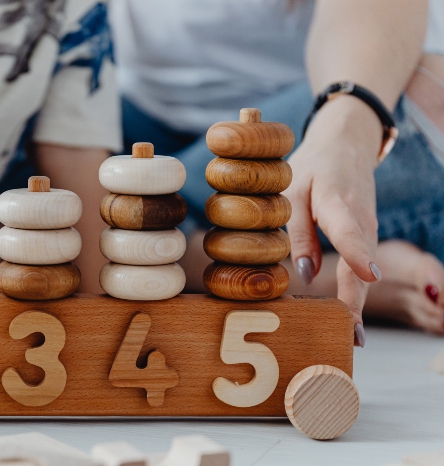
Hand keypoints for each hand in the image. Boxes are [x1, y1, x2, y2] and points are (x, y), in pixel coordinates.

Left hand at [284, 96, 383, 345]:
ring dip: (357, 303)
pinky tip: (348, 317)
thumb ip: (296, 231)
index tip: (368, 276)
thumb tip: (303, 275)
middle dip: (356, 301)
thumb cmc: (312, 167)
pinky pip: (362, 268)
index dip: (357, 254)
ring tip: (351, 337)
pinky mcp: (367, 236)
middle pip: (361, 264)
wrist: (346, 144)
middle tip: (351, 336)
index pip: (349, 230)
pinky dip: (356, 293)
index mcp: (339, 202)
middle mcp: (361, 220)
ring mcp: (369, 230)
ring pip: (364, 271)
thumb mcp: (293, 190)